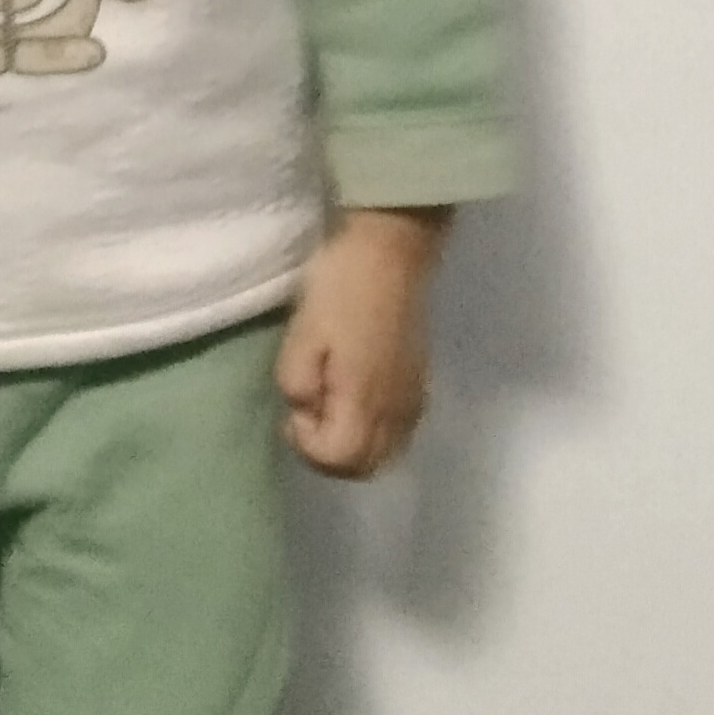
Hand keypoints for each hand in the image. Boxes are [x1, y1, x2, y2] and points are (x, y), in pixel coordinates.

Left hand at [277, 206, 450, 477]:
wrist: (393, 247)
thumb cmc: (341, 288)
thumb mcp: (302, 334)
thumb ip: (297, 384)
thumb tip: (305, 408)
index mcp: (366, 401)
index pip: (337, 459)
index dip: (306, 443)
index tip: (293, 407)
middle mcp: (397, 410)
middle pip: (364, 467)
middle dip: (328, 453)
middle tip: (307, 410)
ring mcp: (414, 397)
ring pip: (385, 453)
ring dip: (352, 444)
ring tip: (329, 402)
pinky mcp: (420, 382)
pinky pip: (398, 431)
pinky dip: (373, 431)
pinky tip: (355, 397)